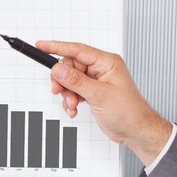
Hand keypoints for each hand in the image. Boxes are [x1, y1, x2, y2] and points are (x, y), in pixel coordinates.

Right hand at [38, 40, 173, 161]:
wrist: (136, 131)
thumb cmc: (129, 112)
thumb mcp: (99, 95)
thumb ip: (77, 81)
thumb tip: (59, 69)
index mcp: (106, 62)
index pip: (77, 50)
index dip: (57, 47)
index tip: (41, 46)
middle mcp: (101, 69)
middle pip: (71, 66)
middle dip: (63, 80)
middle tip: (58, 91)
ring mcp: (96, 81)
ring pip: (70, 80)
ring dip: (67, 94)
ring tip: (72, 105)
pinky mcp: (93, 92)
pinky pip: (74, 91)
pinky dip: (70, 101)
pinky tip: (74, 109)